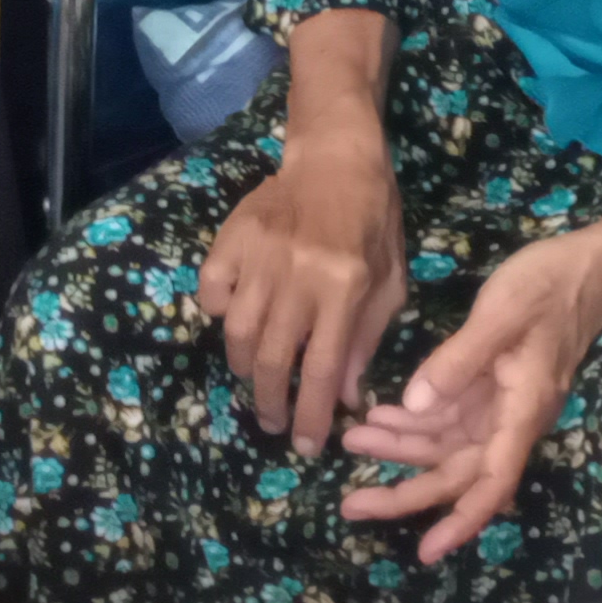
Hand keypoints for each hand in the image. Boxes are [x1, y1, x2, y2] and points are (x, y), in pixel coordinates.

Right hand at [201, 133, 407, 454]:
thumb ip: (365, 339)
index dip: (311, 415)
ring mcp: (260, 255)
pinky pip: (212, 292)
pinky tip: (235, 322)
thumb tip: (342, 397)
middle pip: (272, 358)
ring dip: (244, 368)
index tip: (305, 446)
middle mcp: (298, 274)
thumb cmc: (373, 222)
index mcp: (344, 286)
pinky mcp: (232, 238)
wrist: (337, 156)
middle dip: (271, 403)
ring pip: (237, 332)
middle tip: (275, 423)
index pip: (320, 368)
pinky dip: (218, 314)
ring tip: (257, 382)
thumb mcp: (389, 282)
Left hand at [339, 231, 601, 562]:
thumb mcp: (502, 314)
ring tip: (352, 444)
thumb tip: (414, 406)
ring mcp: (500, 405)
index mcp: (522, 411)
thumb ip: (457, 361)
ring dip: (401, 450)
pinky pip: (448, 417)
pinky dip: (414, 421)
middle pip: (457, 474)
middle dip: (405, 492)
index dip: (460, 520)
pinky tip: (379, 417)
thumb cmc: (552, 284)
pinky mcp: (492, 386)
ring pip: (446, 446)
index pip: (491, 482)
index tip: (426, 550)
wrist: (590, 263)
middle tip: (349, 505)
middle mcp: (511, 419)